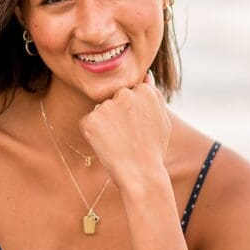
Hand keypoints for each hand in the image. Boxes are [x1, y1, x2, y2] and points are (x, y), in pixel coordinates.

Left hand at [78, 72, 171, 191]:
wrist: (141, 175)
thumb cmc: (153, 150)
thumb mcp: (162, 120)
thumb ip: (154, 96)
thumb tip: (146, 75)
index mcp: (144, 90)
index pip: (129, 93)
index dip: (132, 113)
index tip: (137, 128)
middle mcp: (124, 94)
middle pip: (113, 99)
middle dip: (117, 115)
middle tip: (127, 137)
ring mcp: (106, 106)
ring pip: (100, 111)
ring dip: (105, 125)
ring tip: (119, 143)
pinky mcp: (90, 120)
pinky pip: (88, 123)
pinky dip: (93, 135)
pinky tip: (106, 146)